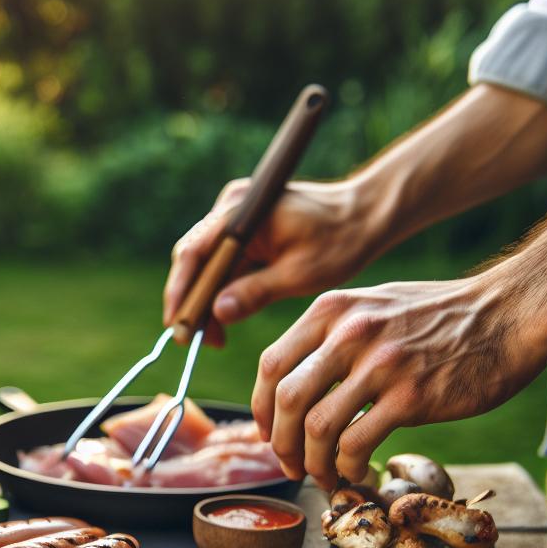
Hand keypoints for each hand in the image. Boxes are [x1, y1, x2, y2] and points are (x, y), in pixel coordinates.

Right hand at [163, 179, 387, 343]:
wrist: (366, 214)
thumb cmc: (341, 241)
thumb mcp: (300, 274)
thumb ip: (256, 292)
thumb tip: (216, 312)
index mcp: (242, 212)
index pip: (194, 254)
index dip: (181, 294)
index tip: (179, 329)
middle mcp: (232, 206)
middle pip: (195, 259)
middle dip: (191, 301)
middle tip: (196, 341)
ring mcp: (237, 213)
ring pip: (207, 262)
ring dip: (206, 298)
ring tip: (214, 336)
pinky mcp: (246, 225)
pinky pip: (223, 259)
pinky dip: (222, 287)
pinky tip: (226, 315)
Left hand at [253, 279, 546, 483]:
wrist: (509, 314)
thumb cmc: (443, 315)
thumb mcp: (376, 305)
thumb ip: (335, 334)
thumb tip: (298, 380)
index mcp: (333, 310)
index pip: (270, 365)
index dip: (260, 409)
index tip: (269, 433)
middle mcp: (349, 333)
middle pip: (284, 400)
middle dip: (280, 444)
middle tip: (292, 466)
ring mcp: (380, 364)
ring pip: (316, 428)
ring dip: (313, 463)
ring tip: (324, 476)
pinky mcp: (411, 397)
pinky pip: (356, 444)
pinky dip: (346, 468)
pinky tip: (356, 473)